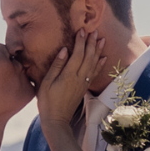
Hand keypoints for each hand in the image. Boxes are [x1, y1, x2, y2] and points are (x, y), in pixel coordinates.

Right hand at [34, 30, 108, 150]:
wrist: (57, 120)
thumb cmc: (47, 102)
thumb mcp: (46, 83)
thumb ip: (56, 65)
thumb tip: (64, 50)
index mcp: (69, 75)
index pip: (78, 54)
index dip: (81, 41)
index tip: (82, 30)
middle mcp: (79, 78)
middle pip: (88, 57)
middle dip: (92, 43)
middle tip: (95, 31)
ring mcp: (83, 83)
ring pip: (93, 64)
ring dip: (98, 51)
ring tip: (102, 39)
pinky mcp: (84, 88)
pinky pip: (94, 74)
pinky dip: (99, 65)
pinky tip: (103, 58)